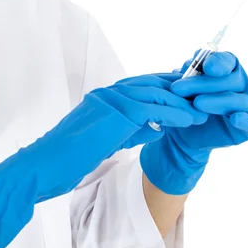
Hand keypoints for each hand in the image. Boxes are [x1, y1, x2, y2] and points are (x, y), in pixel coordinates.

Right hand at [0, 73, 206, 247]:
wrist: (45, 164)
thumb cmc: (68, 158)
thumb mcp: (104, 141)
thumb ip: (129, 131)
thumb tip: (157, 127)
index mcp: (102, 98)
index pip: (138, 86)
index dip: (163, 86)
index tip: (184, 91)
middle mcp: (105, 94)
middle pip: (148, 83)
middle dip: (176, 88)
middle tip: (201, 92)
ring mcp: (108, 101)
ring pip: (152, 93)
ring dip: (179, 101)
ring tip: (202, 108)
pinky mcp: (112, 114)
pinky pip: (150, 109)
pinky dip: (172, 113)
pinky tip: (188, 119)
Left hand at [140, 50, 247, 194]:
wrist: (178, 135)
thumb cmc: (178, 106)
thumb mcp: (175, 89)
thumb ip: (182, 76)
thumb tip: (183, 66)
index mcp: (222, 71)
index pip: (227, 59)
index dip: (217, 60)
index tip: (205, 64)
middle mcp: (238, 85)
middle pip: (231, 78)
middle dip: (204, 83)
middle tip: (180, 89)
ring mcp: (245, 105)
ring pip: (238, 97)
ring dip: (217, 99)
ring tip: (197, 105)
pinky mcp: (246, 126)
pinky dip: (243, 119)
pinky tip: (233, 119)